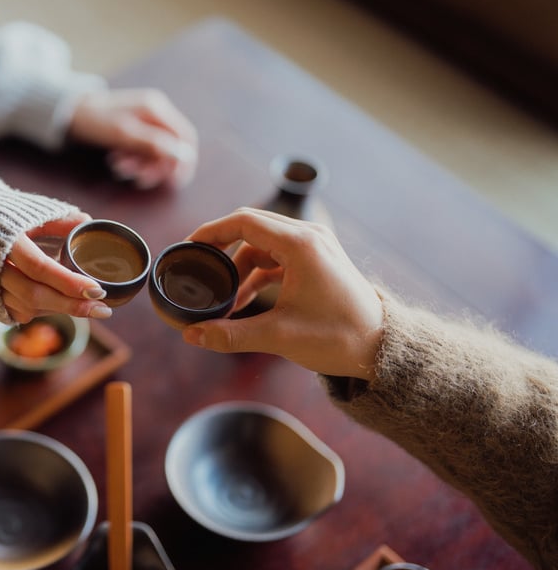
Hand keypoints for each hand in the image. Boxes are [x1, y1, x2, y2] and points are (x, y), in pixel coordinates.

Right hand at [1, 212, 113, 323]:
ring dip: (58, 309)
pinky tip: (56, 303)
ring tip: (84, 305)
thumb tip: (89, 224)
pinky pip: (17, 313)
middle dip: (72, 306)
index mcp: (5, 241)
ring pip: (28, 308)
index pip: (40, 267)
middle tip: (102, 310)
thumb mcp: (25, 211)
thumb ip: (58, 219)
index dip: (69, 282)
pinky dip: (40, 311)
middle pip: (35, 295)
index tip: (98, 289)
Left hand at [67, 88, 197, 188]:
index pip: (186, 136)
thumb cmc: (95, 120)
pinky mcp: (135, 130)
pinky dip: (134, 161)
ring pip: (156, 152)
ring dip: (143, 166)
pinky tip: (118, 163)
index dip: (184, 161)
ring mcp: (146, 121)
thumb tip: (184, 156)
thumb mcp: (124, 134)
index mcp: (157, 109)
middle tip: (139, 179)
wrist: (69, 112)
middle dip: (157, 166)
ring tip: (121, 169)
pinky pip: (143, 151)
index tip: (174, 182)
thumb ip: (154, 144)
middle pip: (172, 147)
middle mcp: (155, 113)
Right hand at [182, 208, 383, 379]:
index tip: (188, 247)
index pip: (243, 222)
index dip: (211, 232)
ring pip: (263, 244)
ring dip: (240, 266)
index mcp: (301, 245)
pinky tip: (243, 300)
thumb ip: (230, 335)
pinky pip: (277, 256)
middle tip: (197, 267)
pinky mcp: (317, 260)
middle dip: (221, 247)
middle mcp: (309, 237)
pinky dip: (257, 273)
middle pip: (251, 226)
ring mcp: (315, 246)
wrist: (381, 347)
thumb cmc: (338, 338)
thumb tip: (191, 336)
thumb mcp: (278, 337)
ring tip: (223, 298)